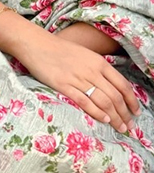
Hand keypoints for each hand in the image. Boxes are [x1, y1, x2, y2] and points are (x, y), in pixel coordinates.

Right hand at [17, 28, 140, 133]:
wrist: (37, 45)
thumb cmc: (59, 49)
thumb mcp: (85, 55)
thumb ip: (98, 69)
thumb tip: (111, 87)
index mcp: (99, 62)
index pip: (123, 85)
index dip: (132, 101)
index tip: (135, 112)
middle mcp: (92, 71)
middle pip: (115, 96)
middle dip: (125, 114)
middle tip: (129, 126)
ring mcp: (78, 79)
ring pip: (103, 102)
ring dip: (114, 117)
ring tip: (119, 127)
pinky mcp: (64, 86)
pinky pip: (85, 102)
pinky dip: (97, 112)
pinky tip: (104, 119)